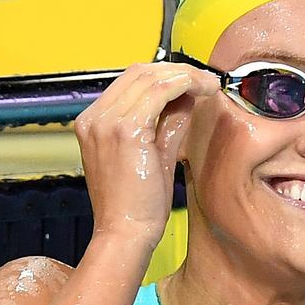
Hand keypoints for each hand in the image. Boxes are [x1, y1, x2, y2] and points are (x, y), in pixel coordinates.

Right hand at [74, 62, 219, 247]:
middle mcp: (94, 118)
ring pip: (151, 77)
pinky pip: (160, 91)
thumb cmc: (137, 204)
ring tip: (210, 85)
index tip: (194, 81)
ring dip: (186, 75)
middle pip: (139, 72)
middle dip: (178, 70)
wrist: (126, 233)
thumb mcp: (154, 153)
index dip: (166, 74)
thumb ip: (167, 122)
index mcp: (94, 122)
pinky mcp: (125, 131)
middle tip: (207, 80)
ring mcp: (106, 122)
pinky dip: (184, 84)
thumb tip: (187, 97)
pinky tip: (203, 91)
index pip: (131, 81)